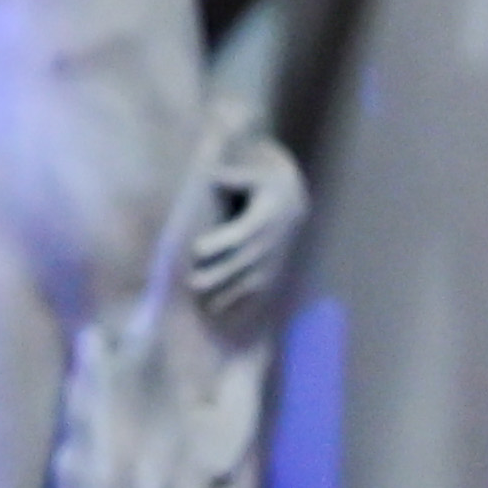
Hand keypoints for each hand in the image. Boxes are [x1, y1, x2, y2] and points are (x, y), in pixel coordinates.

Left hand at [186, 137, 311, 319]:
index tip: (197, 250)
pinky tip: (219, 312)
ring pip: (251, 281)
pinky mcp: (272, 270)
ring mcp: (273, 259)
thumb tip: (213, 176)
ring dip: (228, 295)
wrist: (293, 201)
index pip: (242, 234)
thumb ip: (234, 177)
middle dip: (219, 275)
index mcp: (265, 218)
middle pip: (243, 262)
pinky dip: (240, 303)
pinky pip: (257, 290)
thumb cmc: (264, 184)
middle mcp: (270, 242)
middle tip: (194, 283)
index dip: (220, 243)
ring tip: (205, 306)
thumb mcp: (254, 175)